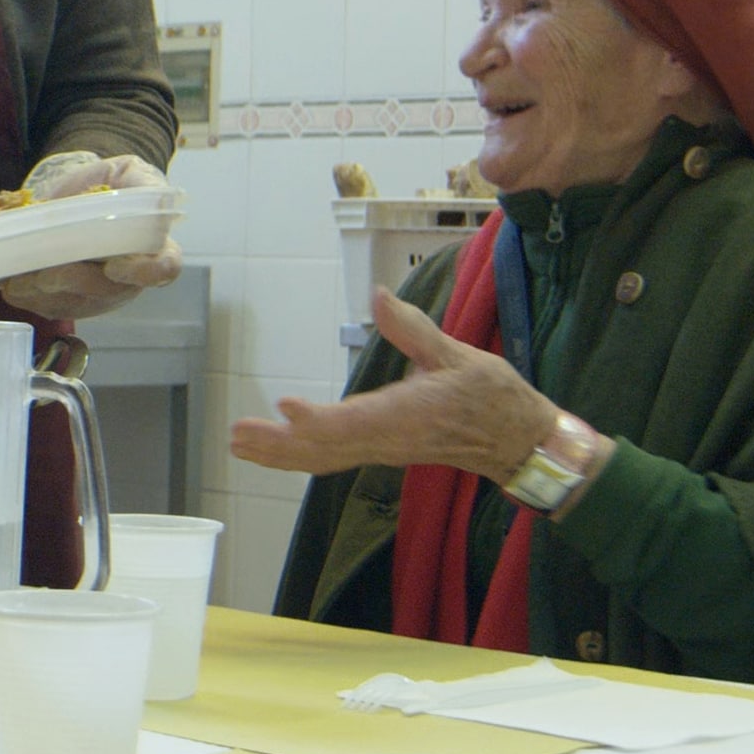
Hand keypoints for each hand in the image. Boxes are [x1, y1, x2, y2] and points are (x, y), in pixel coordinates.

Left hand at [0, 150, 181, 320]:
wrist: (84, 194)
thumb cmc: (114, 185)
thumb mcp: (131, 173)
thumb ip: (139, 185)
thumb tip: (137, 197)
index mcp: (156, 247)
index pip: (165, 268)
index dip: (143, 273)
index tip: (114, 267)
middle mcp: (131, 279)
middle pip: (110, 293)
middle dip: (75, 284)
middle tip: (47, 273)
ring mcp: (101, 294)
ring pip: (77, 306)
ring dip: (45, 295)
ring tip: (19, 281)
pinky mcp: (72, 300)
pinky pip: (52, 308)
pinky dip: (29, 298)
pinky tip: (13, 284)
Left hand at [229, 286, 569, 485]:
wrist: (515, 440)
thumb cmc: (490, 396)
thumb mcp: (458, 355)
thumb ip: (413, 328)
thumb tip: (378, 294)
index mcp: (406, 417)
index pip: (354, 423)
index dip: (317, 420)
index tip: (285, 408)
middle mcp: (388, 440)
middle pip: (325, 449)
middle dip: (279, 444)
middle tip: (237, 433)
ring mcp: (383, 450)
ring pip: (324, 458)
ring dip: (280, 453)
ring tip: (240, 442)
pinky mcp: (381, 450)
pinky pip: (333, 458)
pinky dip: (300, 455)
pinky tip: (275, 448)